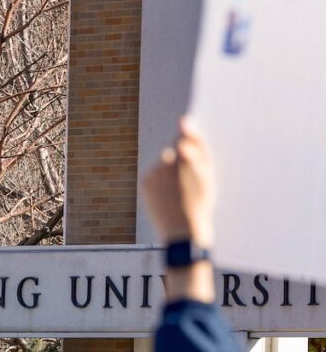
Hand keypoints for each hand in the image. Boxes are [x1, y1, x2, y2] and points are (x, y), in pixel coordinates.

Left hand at [143, 117, 214, 246]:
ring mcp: (153, 172)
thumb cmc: (201, 202)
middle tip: (189, 182)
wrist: (183, 231)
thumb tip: (183, 120)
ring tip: (179, 193)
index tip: (190, 142)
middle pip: (173, 151)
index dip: (188, 140)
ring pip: (163, 165)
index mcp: (185, 156)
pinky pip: (154, 176)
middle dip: (180, 161)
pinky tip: (169, 196)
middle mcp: (166, 161)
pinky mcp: (145, 182)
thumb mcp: (207, 173)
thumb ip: (197, 144)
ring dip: (170, 174)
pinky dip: (160, 183)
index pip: (183, 136)